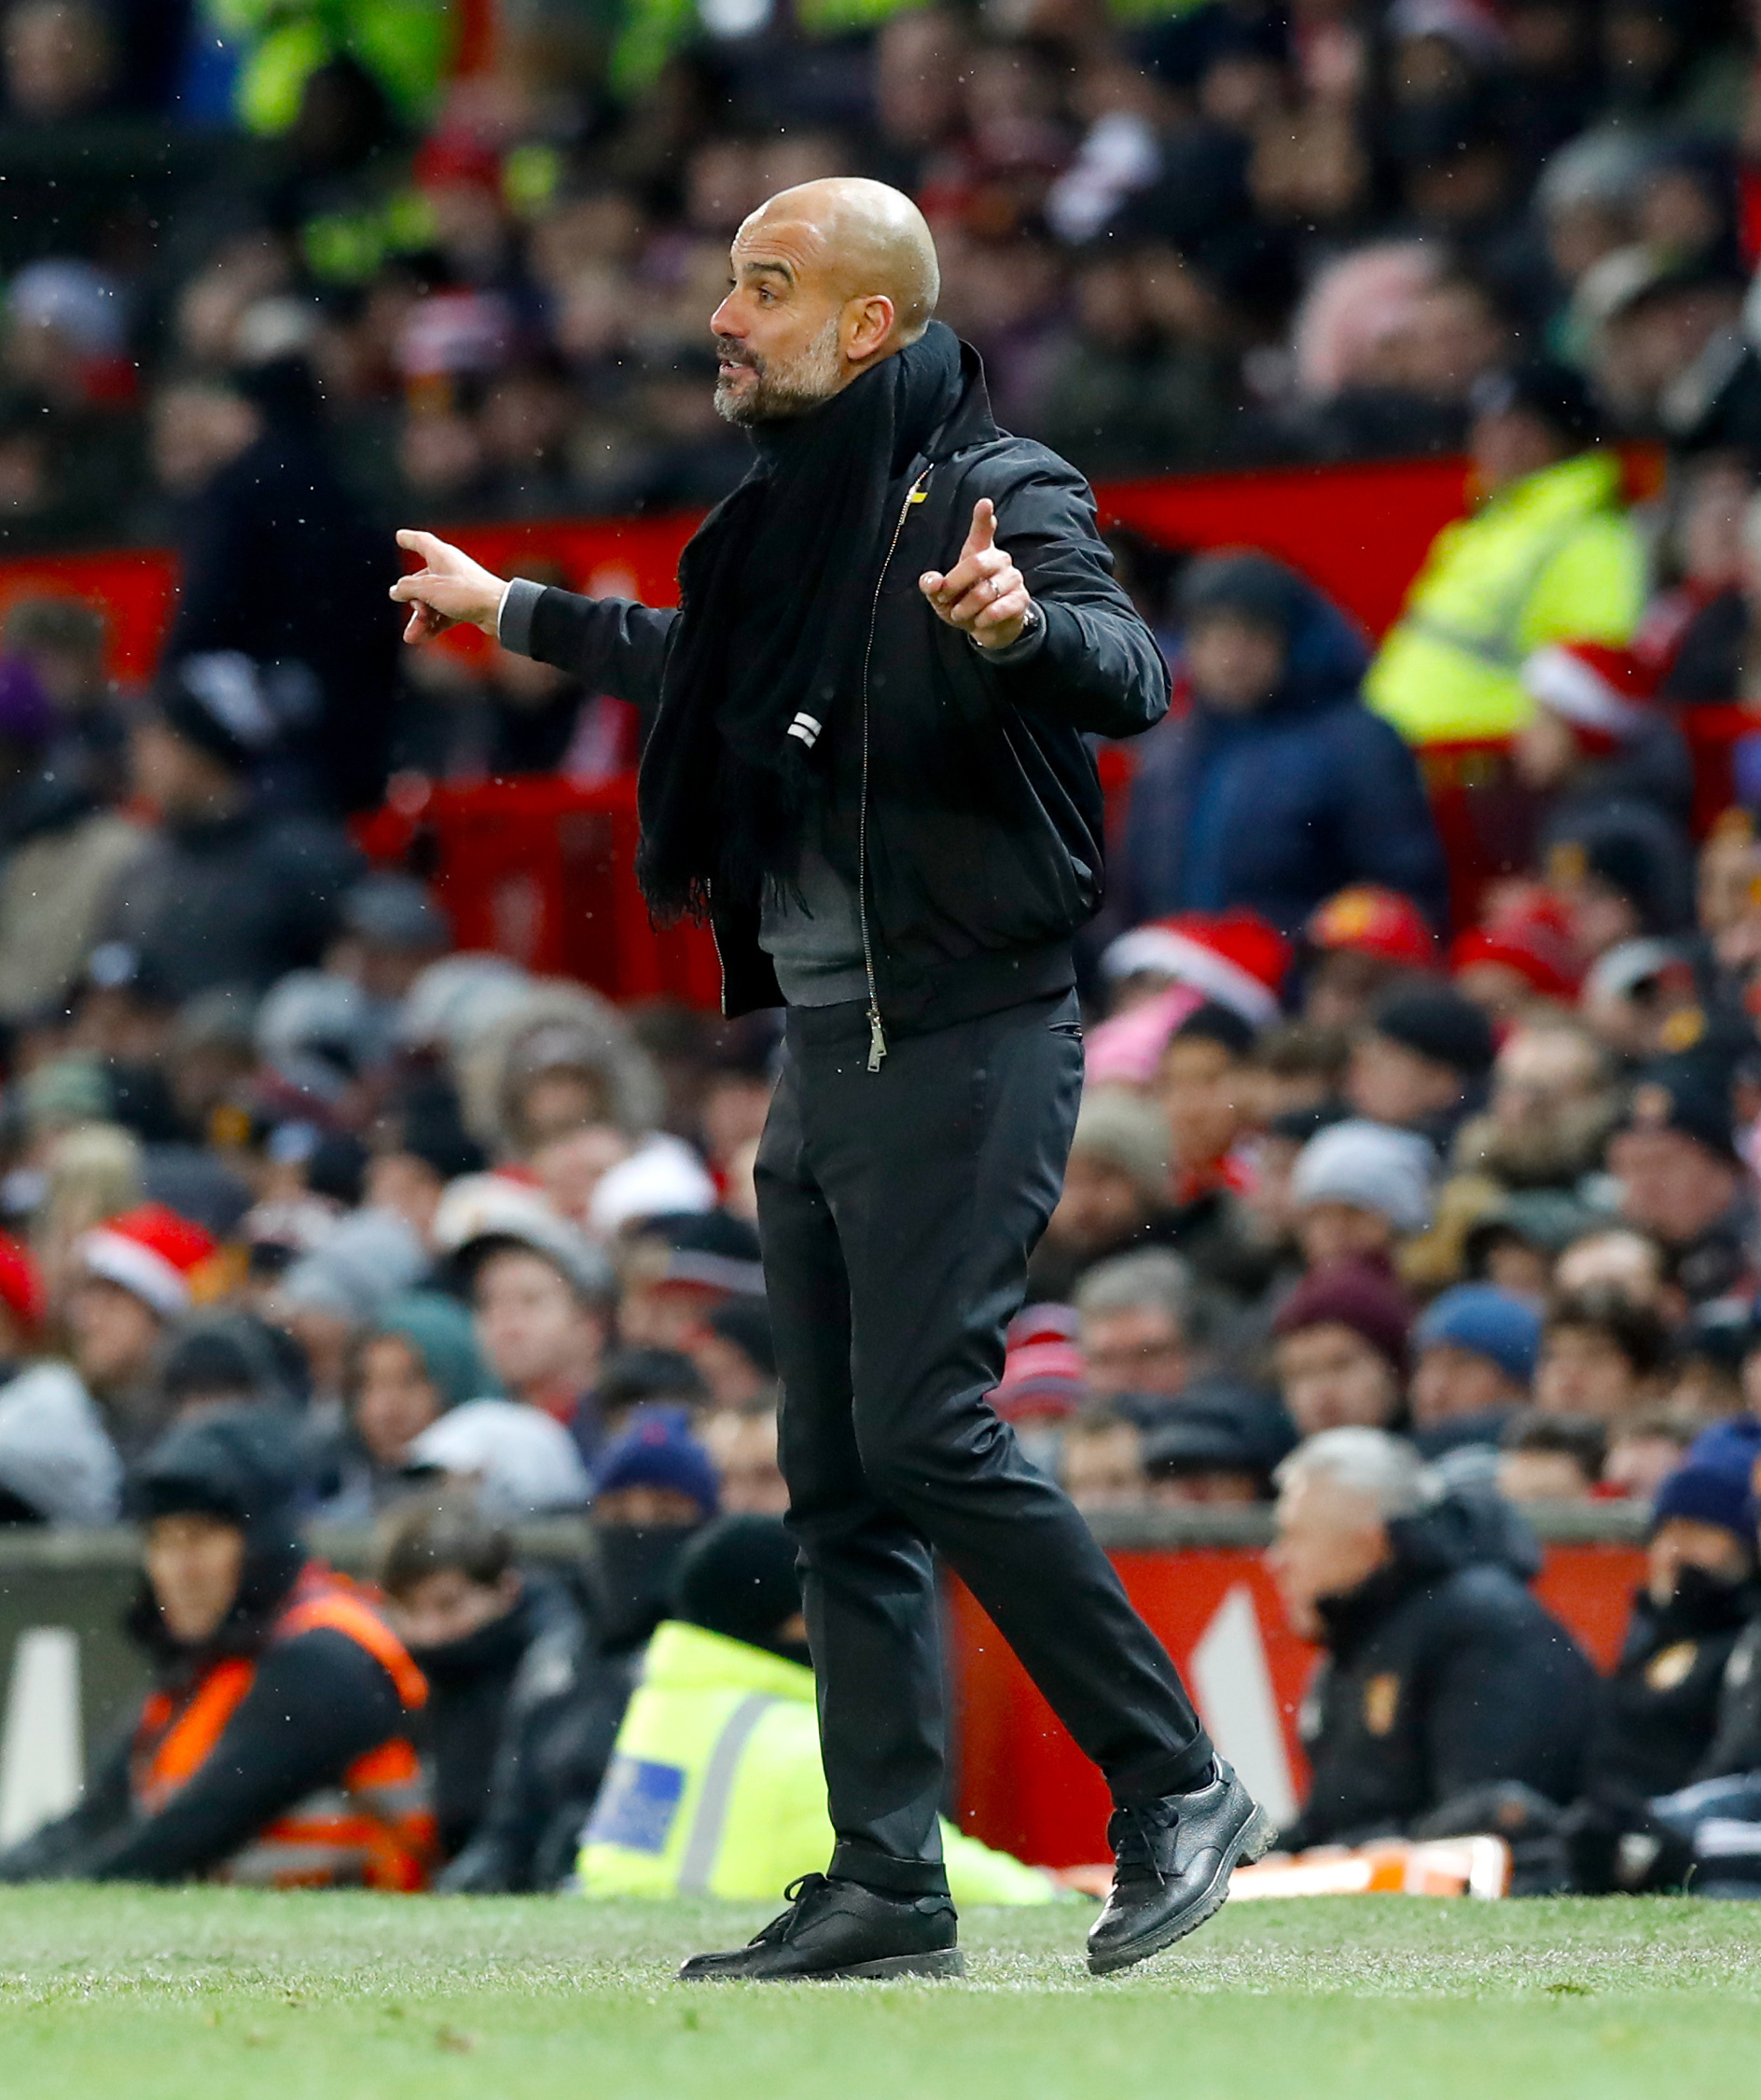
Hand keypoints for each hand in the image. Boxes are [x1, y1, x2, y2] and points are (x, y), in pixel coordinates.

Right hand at [389, 528, 509, 643]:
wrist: (498, 610)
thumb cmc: (467, 592)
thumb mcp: (428, 589)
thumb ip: (407, 588)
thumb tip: (395, 591)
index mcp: (441, 555)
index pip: (421, 542)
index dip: (409, 539)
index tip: (400, 537)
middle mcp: (449, 569)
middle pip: (422, 581)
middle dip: (413, 600)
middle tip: (416, 612)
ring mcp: (457, 587)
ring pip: (431, 601)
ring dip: (421, 619)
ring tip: (412, 635)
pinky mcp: (465, 605)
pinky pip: (443, 614)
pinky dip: (433, 625)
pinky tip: (421, 637)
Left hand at [919, 498, 1031, 649]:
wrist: (988, 630)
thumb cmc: (964, 605)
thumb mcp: (942, 598)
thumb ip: (933, 587)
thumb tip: (931, 581)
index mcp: (979, 553)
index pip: (982, 532)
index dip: (983, 518)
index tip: (984, 504)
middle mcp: (999, 561)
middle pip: (977, 563)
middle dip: (955, 584)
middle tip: (944, 598)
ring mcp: (1013, 579)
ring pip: (986, 591)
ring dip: (967, 608)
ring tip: (961, 614)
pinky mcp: (1021, 599)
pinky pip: (998, 609)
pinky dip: (982, 620)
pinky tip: (980, 621)